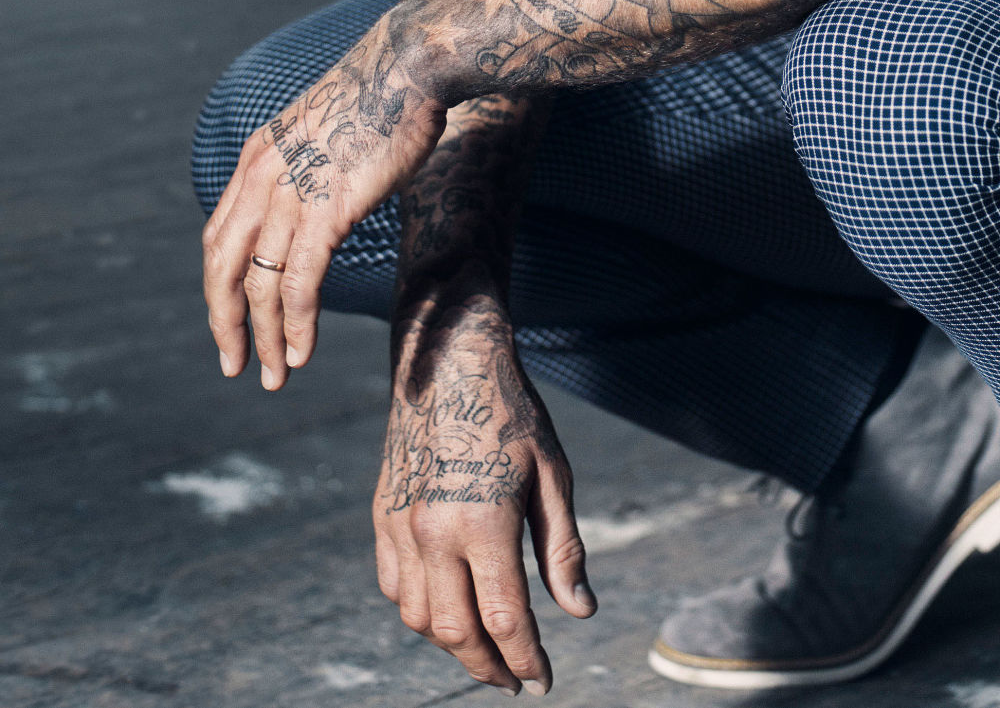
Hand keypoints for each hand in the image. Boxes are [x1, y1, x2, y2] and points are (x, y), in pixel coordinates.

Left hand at [202, 7, 446, 387]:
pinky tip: (301, 352)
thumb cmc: (386, 93)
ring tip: (276, 374)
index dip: (219, 287)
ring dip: (265, 337)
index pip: (220, 237)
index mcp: (257, 158)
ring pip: (260, 284)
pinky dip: (296, 323)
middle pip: (223, 267)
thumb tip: (323, 198)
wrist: (413, 61)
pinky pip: (301, 281)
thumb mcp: (326, 129)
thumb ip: (311, 167)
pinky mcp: (327, 206)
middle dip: (226, 323)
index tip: (232, 322)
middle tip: (235, 365)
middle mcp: (262, 176)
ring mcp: (292, 192)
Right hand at [376, 279, 593, 694]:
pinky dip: (418, 612)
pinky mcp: (382, 516)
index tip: (543, 681)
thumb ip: (563, 549)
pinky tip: (446, 609)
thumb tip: (580, 612)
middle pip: (457, 631)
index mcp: (483, 523)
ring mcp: (401, 526)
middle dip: (488, 667)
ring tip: (485, 650)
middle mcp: (433, 533)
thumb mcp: (553, 475)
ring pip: (417, 618)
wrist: (450, 361)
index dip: (527, 659)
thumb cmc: (512, 414)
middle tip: (514, 680)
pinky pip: (394, 586)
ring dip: (451, 645)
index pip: (506, 619)